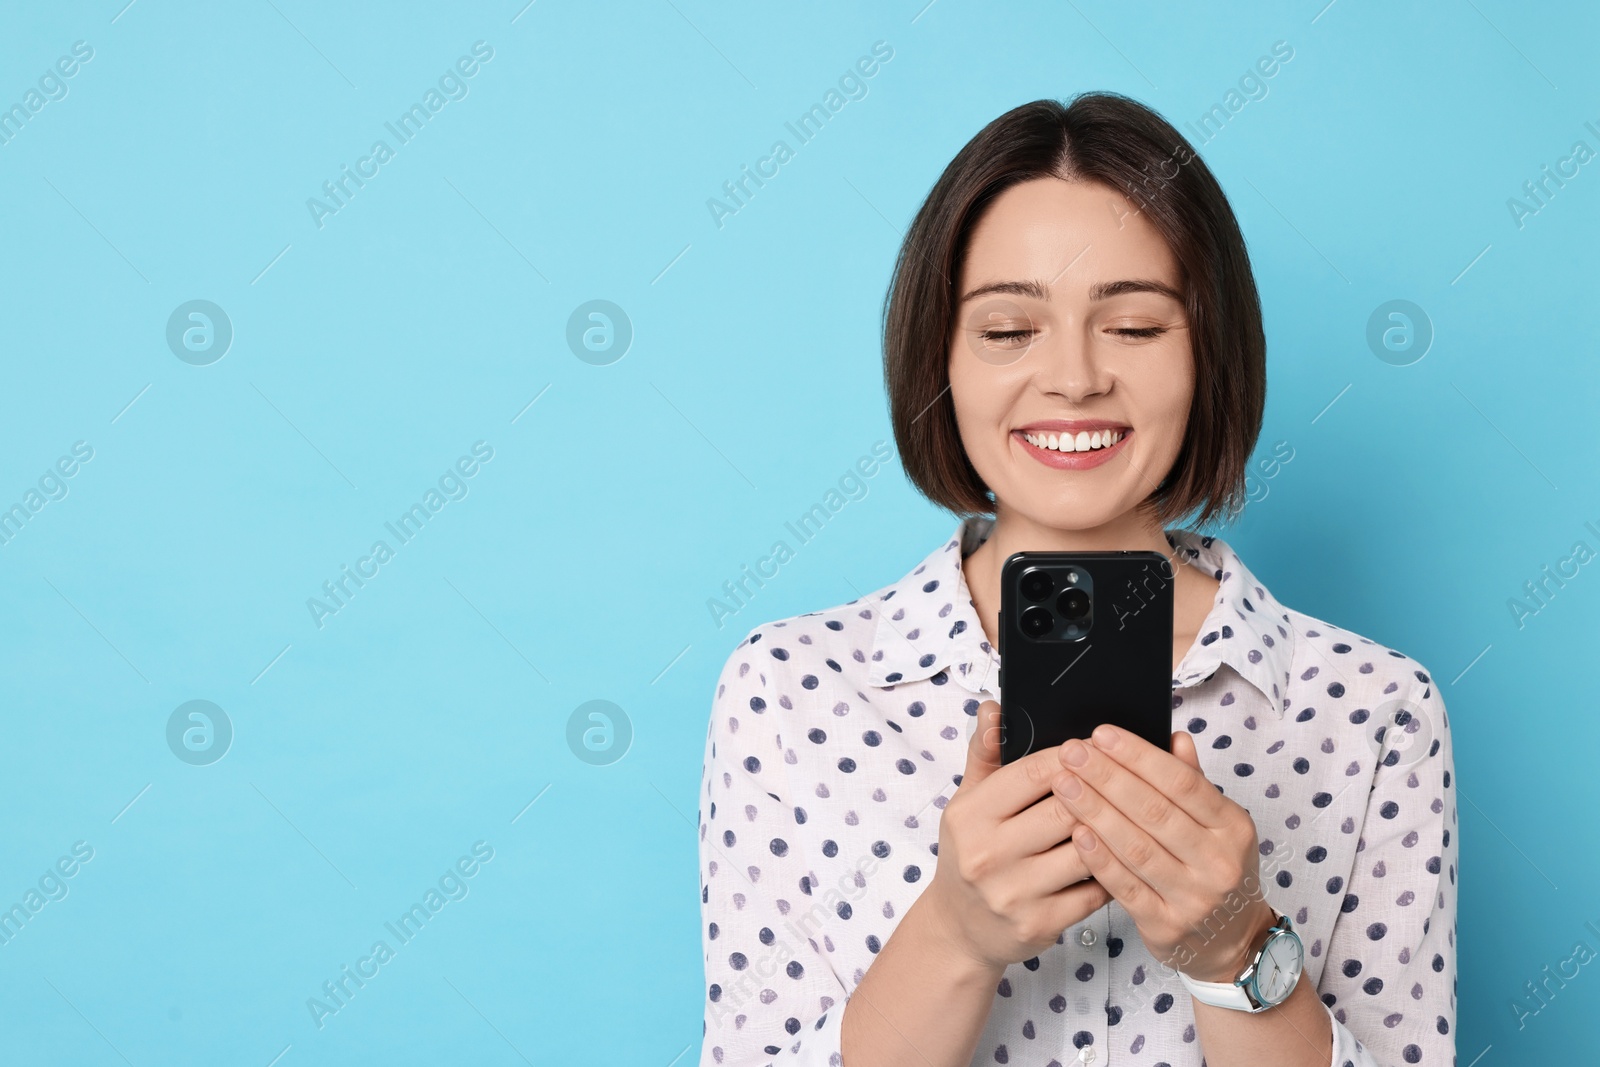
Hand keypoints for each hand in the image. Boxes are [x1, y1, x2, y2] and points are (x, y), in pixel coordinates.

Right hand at [920, 700, 1111, 971]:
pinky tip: (1123, 857)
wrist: (959, 929)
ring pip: (1085, 851)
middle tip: (1127, 777)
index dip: (1074, 755)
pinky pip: (1092, 891)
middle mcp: (987, 853)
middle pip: (1065, 809)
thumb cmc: (971, 853)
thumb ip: (985, 754)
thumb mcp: (967, 802)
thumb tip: (994, 708)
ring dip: (1112, 832)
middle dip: (1100, 791)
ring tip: (1133, 815)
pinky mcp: (1038, 924)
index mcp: (970, 815)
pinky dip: (1112, 871)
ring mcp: (1013, 892)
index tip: (1099, 746)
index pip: (1033, 772)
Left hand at [1050, 723, 1275, 981]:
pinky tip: (1076, 831)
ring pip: (1136, 847)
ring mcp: (1193, 897)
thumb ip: (1194, 782)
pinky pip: (1125, 886)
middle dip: (1107, 777)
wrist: (1232, 941)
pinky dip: (1099, 857)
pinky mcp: (1165, 925)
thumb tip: (1176, 737)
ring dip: (1095, 811)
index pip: (1182, 782)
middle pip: (1155, 811)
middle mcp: (1217, 862)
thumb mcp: (1218, 825)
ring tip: (1064, 784)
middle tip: (1072, 753)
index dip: (1139, 756)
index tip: (1102, 734)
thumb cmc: (1215, 870)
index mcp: (1232, 827)